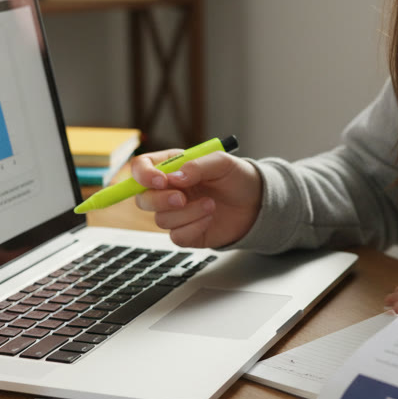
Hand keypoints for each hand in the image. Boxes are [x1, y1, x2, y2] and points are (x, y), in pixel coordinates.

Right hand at [130, 148, 262, 248]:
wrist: (256, 203)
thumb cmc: (238, 178)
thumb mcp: (222, 162)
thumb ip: (197, 166)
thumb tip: (174, 178)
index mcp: (171, 167)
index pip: (141, 168)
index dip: (143, 175)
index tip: (161, 180)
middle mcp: (168, 190)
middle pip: (143, 199)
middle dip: (160, 200)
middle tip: (182, 198)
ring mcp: (176, 213)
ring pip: (161, 219)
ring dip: (187, 213)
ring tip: (211, 205)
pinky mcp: (185, 233)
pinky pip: (176, 236)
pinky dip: (193, 227)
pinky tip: (209, 219)